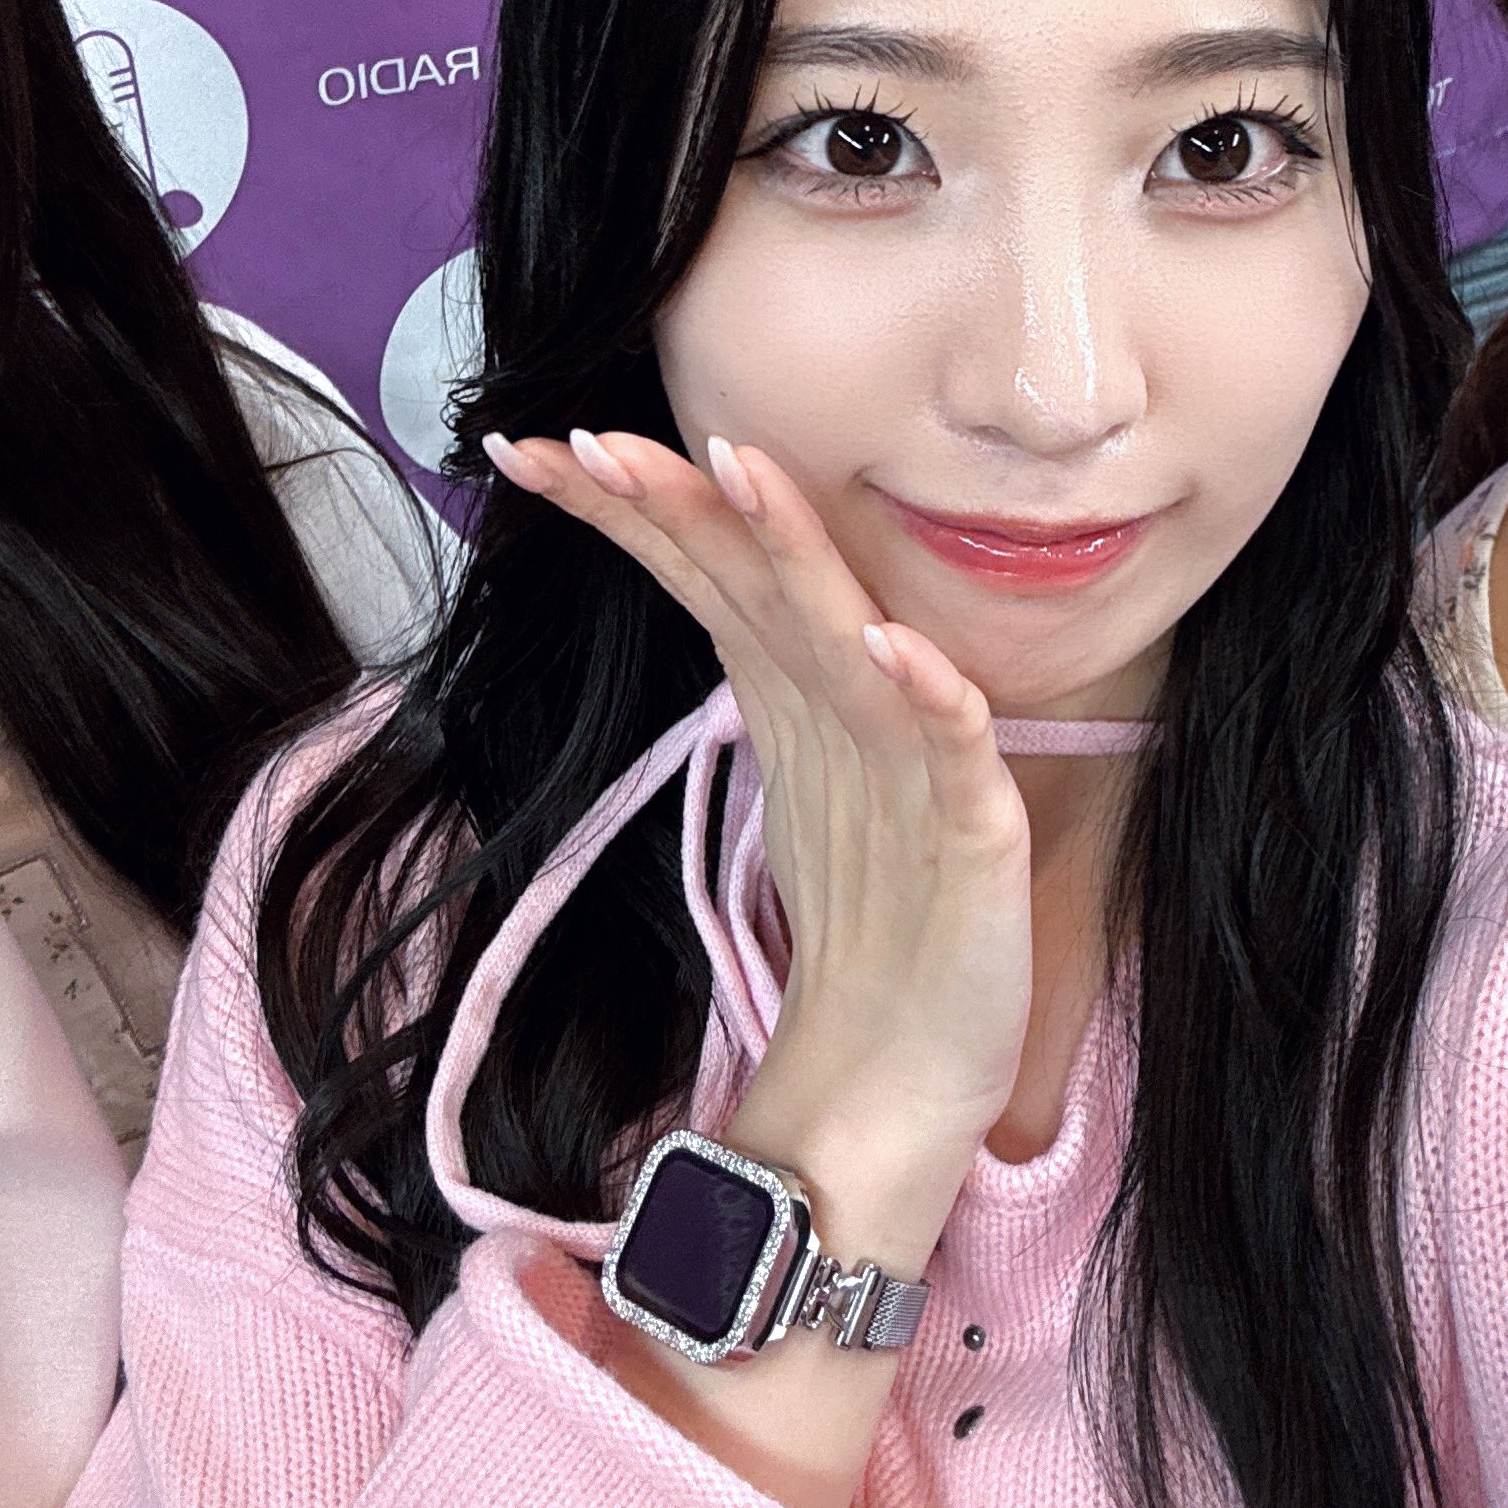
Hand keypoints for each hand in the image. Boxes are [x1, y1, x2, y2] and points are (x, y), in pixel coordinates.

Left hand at [482, 425, 1032, 1256]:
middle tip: (590, 438)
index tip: (530, 452)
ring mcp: (919, 761)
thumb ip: (757, 671)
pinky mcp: (977, 829)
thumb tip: (700, 570)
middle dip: (681, 504)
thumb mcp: (788, 777)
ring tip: (737, 463)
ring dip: (799, 550)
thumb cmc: (865, 917)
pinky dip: (930, 696)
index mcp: (799, 693)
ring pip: (851, 634)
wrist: (906, 1068)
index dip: (629, 511)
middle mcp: (857, 706)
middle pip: (760, 581)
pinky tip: (892, 642)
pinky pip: (954, 750)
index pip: (703, 573)